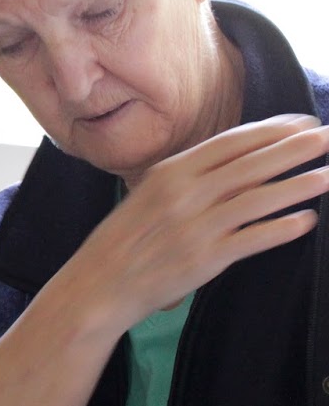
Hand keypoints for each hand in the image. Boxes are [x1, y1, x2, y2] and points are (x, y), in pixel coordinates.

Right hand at [64, 114, 328, 331]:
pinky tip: (306, 221)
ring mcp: (195, 226)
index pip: (231, 143)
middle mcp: (184, 194)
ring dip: (299, 185)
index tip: (302, 122)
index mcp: (170, 172)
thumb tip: (239, 163)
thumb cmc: (124, 239)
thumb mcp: (148, 195)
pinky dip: (281, 229)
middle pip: (251, 164)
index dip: (271, 131)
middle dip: (296, 149)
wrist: (99, 283)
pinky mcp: (204, 259)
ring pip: (258, 199)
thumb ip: (188, 179)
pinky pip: (252, 239)